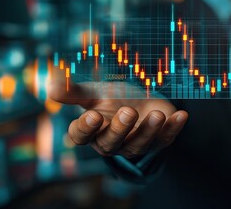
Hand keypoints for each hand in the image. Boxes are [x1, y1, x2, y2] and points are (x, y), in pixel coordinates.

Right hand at [48, 70, 187, 158]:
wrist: (141, 100)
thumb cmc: (115, 97)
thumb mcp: (95, 92)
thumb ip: (75, 92)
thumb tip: (49, 86)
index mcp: (93, 130)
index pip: (81, 136)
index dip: (85, 129)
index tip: (92, 115)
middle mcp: (112, 141)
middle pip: (111, 143)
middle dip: (120, 129)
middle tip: (128, 111)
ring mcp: (136, 142)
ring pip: (140, 144)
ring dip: (149, 130)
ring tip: (157, 114)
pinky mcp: (158, 140)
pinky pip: (166, 138)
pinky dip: (174, 128)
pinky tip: (181, 115)